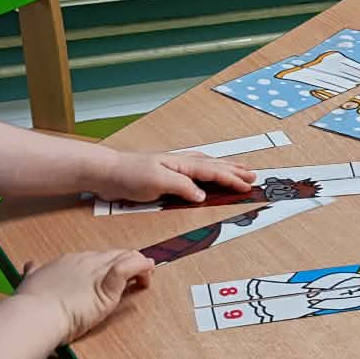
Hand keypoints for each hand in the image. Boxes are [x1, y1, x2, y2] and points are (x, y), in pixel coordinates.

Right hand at [18, 250, 154, 340]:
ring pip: (126, 258)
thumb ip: (33, 274)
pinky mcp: (107, 286)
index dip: (107, 265)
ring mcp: (97, 272)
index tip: (111, 275)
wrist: (35, 314)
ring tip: (147, 274)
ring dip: (139, 264)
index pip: (96, 258)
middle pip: (113, 255)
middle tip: (135, 274)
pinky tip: (148, 272)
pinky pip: (129, 268)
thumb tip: (30, 266)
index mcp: (68, 261)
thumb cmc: (32, 304)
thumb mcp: (30, 282)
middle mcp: (85, 261)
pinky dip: (142, 267)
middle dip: (126, 262)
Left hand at [94, 150, 255, 202]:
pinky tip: (209, 174)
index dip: (232, 179)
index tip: (248, 186)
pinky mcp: (167, 175)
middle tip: (253, 176)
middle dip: (234, 170)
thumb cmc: (129, 176)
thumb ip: (182, 186)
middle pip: (214, 165)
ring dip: (224, 168)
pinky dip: (209, 171)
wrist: (107, 172)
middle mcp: (181, 163)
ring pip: (207, 166)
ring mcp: (174, 167)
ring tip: (239, 170)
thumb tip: (202, 195)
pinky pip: (196, 171)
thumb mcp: (157, 181)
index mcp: (182, 164)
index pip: (213, 171)